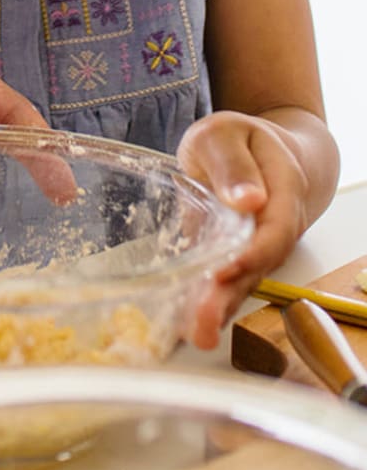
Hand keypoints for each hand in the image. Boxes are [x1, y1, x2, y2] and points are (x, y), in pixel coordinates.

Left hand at [177, 110, 311, 347]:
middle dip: (228, 299)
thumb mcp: (226, 134)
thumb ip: (233, 163)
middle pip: (257, 269)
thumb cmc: (241, 140)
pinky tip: (185, 324)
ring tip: (193, 335)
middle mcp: (278, 229)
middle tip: (201, 327)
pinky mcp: (238, 260)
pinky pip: (227, 285)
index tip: (221, 273)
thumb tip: (249, 200)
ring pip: (242, 284)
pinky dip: (207, 304)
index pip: (273, 233)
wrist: (259, 152)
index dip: (249, 257)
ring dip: (218, 311)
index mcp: (283, 191)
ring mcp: (259, 249)